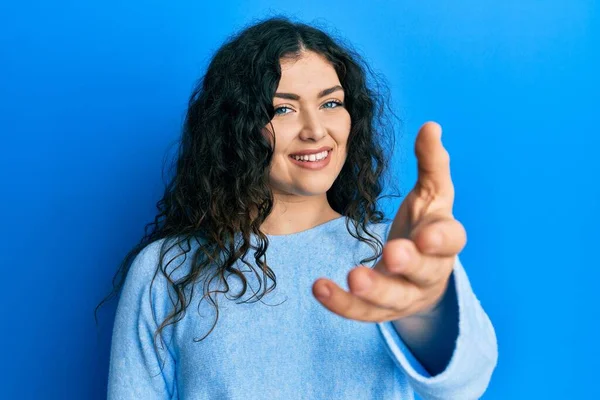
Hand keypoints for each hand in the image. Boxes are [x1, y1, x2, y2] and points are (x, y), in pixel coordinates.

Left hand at [312, 122, 466, 321]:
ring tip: (352, 277)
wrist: (420, 272)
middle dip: (408, 264)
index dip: (441, 240)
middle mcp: (430, 271)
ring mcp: (406, 294)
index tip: (426, 236)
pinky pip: (362, 312)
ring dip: (372, 290)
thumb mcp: (432, 194)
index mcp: (444, 239)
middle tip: (392, 254)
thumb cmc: (426, 225)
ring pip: (392, 299)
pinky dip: (340, 303)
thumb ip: (431, 163)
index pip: (450, 240)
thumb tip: (431, 126)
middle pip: (423, 272)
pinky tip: (319, 287)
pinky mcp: (382, 310)